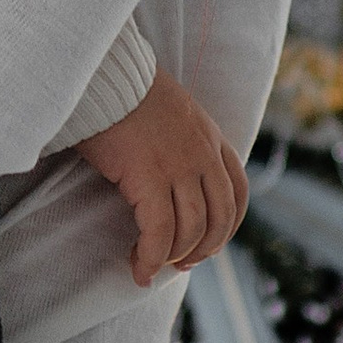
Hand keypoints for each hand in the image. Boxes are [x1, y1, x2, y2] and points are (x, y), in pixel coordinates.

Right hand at [76, 69, 247, 287]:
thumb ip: (182, 140)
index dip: (228, 226)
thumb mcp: (172, 113)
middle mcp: (203, 154)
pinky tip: (139, 267)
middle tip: (180, 264)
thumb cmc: (124, 94)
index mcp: (211, 138)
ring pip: (191, 229)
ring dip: (173, 257)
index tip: (209, 244)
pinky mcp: (149, 177)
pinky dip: (151, 257)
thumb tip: (173, 174)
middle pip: (220, 217)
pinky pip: (159, 231)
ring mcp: (179, 166)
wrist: (104, 76)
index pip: (238, 191)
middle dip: (203, 249)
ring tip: (150, 266)